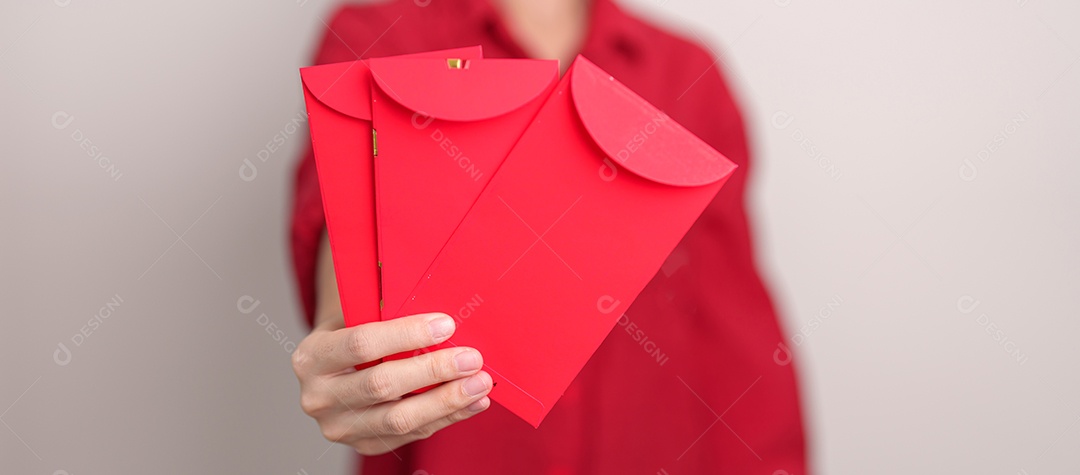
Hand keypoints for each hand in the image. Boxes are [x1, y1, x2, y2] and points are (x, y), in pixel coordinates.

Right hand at [292, 312, 491, 454]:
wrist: (334, 370)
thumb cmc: (353, 333)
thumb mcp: (355, 315)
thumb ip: (386, 313)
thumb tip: (442, 316)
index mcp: (312, 357)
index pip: (362, 344)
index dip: (407, 334)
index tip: (447, 325)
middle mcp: (319, 397)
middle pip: (382, 386)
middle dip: (434, 370)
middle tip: (472, 358)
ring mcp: (340, 427)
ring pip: (400, 419)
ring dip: (447, 401)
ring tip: (480, 384)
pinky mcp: (364, 445)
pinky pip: (412, 435)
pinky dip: (447, 417)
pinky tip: (472, 402)